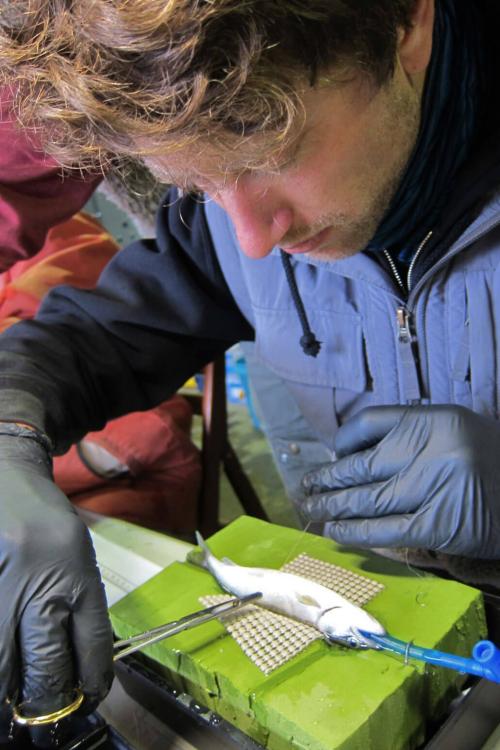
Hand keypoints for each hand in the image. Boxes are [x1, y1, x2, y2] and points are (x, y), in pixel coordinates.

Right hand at [0, 431, 112, 740]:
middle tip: (45, 719)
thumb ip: (79, 605)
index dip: (92, 682)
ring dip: (11, 693)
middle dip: (47, 702)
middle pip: (46, 665)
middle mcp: (41, 582)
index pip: (92, 644)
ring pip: (6, 665)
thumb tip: (79, 666)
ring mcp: (3, 586)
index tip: (88, 698)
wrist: (4, 473)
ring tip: (15, 707)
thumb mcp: (76, 555)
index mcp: (76, 572)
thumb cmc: (43, 520)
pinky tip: (4, 672)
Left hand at [301, 405, 499, 557]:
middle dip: (328, 479)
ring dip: (334, 507)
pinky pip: (387, 530)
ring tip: (312, 508)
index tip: (330, 459)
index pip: (370, 424)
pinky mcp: (440, 525)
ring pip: (369, 498)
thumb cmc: (486, 463)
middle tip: (305, 487)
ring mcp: (436, 488)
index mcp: (434, 419)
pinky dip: (357, 532)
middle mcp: (434, 449)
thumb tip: (347, 453)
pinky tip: (336, 532)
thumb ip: (406, 433)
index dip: (342, 444)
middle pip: (362, 465)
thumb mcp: (451, 430)